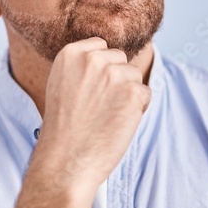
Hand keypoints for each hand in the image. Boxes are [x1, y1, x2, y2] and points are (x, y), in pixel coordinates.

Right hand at [31, 37, 151, 195]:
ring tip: (106, 116)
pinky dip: (137, 110)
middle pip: (120, 59)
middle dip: (116, 79)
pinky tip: (117, 124)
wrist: (66, 161)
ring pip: (135, 76)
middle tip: (99, 106)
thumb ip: (82, 66)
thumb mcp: (62, 84)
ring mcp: (114, 74)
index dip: (101, 69)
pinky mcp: (133, 92)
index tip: (90, 91)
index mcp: (71, 53)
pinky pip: (145, 94)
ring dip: (128, 94)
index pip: (101, 46)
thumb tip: (110, 57)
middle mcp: (93, 59)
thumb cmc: (64, 128)